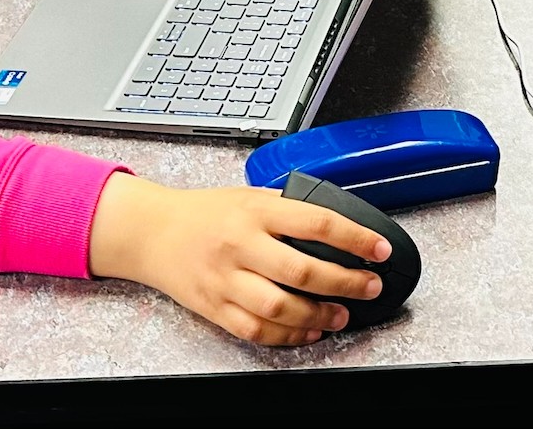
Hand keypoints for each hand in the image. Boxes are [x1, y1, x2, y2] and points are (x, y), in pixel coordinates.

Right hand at [87, 174, 391, 346]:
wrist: (152, 232)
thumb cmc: (205, 212)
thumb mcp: (250, 195)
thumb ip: (289, 208)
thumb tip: (339, 226)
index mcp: (256, 211)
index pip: (317, 223)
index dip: (356, 238)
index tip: (380, 249)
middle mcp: (241, 245)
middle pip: (302, 271)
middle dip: (345, 283)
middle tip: (370, 287)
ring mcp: (226, 280)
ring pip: (280, 307)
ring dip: (318, 316)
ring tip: (342, 315)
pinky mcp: (215, 307)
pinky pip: (256, 329)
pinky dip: (287, 336)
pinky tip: (308, 331)